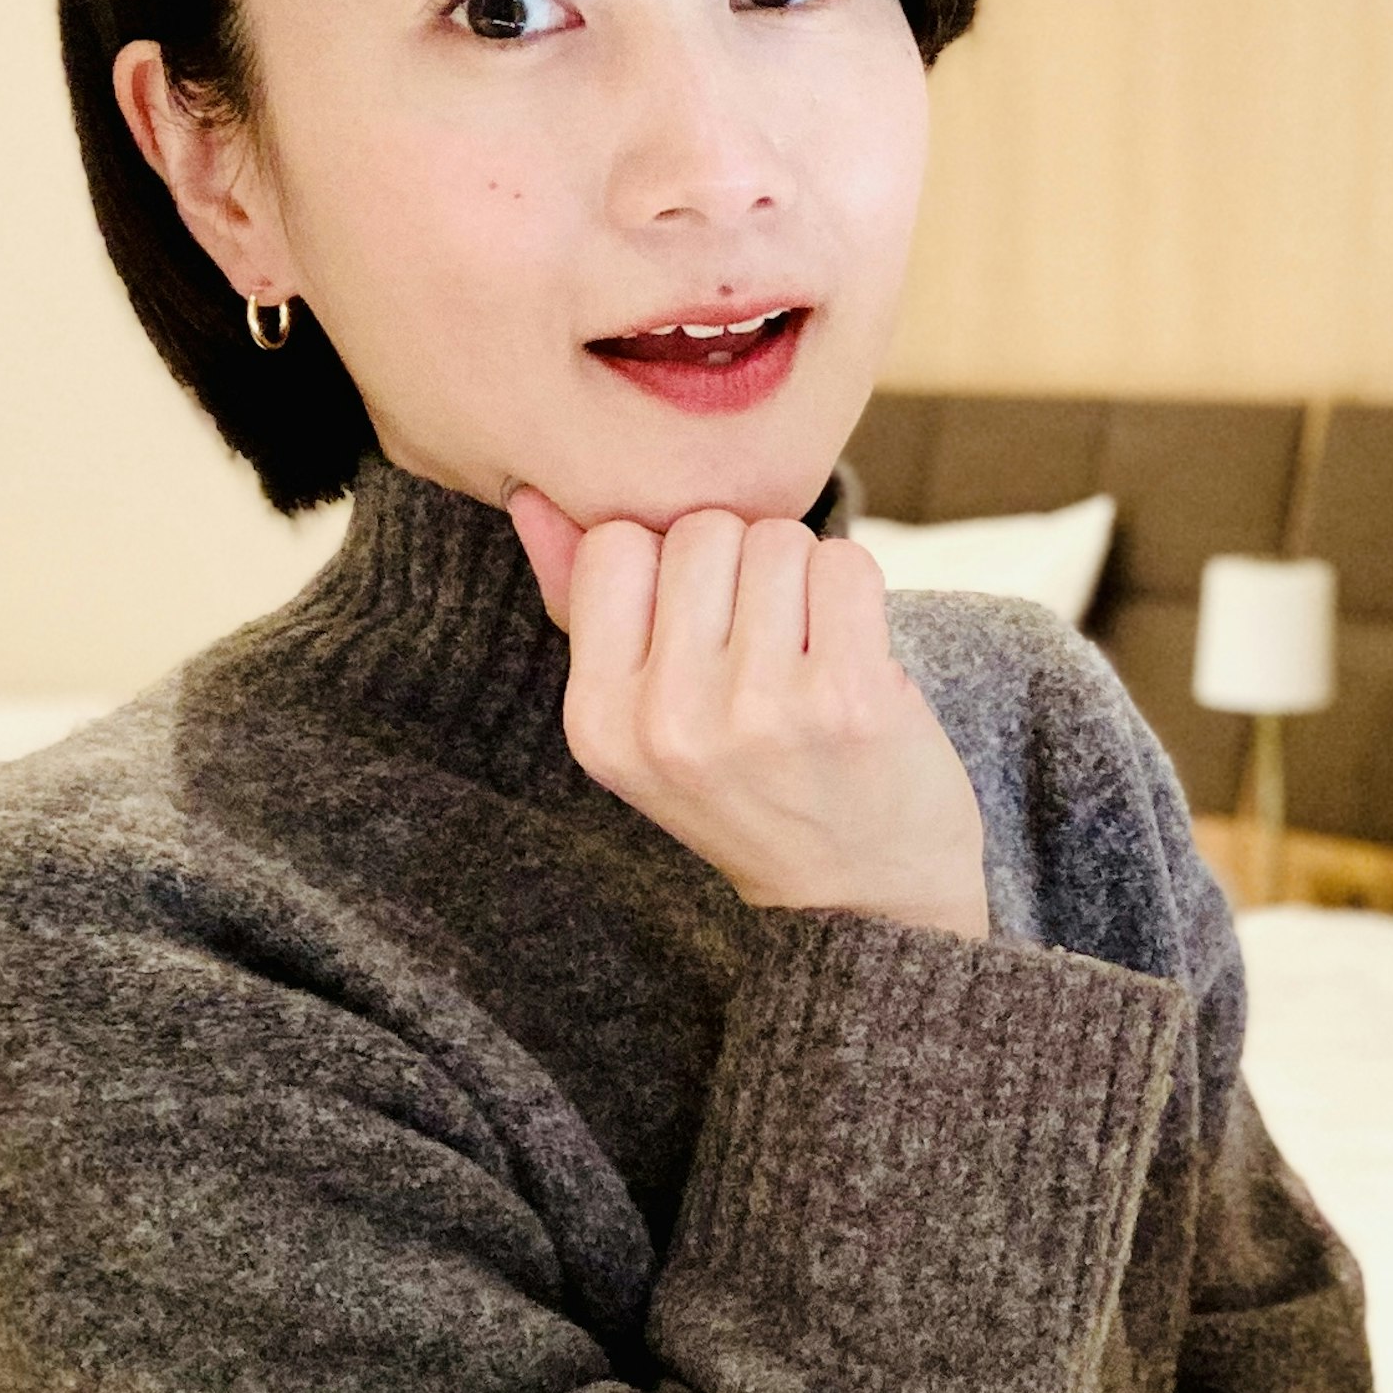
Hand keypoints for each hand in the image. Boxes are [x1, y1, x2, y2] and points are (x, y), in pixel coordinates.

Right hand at [508, 488, 991, 940]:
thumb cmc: (754, 790)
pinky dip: (856, 592)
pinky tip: (856, 653)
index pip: (616, 544)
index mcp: (598, 723)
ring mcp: (759, 711)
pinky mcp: (848, 699)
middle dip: (742, 565)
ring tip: (808, 652)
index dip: (669, 563)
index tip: (701, 622)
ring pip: (778, 538)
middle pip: (702, 530)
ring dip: (804, 578)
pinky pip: (846, 563)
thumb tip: (532, 497)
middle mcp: (668, 721)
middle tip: (765, 643)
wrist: (860, 895)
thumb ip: (586, 606)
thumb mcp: (643, 722)